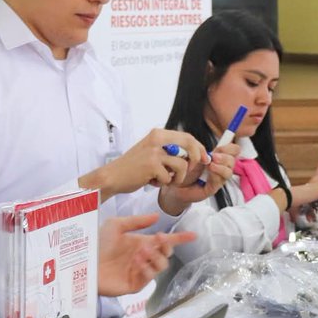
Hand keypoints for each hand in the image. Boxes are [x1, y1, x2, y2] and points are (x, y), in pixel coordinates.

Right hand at [82, 129, 208, 200]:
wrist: (112, 176)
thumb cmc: (133, 167)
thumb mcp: (151, 151)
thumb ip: (169, 150)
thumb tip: (195, 153)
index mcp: (158, 134)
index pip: (187, 136)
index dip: (199, 148)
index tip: (205, 158)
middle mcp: (157, 139)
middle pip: (190, 144)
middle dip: (197, 158)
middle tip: (195, 169)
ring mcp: (154, 152)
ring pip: (183, 165)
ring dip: (177, 177)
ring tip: (164, 179)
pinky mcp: (152, 165)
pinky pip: (170, 178)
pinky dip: (163, 183)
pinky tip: (151, 181)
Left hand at [98, 213, 195, 294]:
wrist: (84, 262)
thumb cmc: (98, 243)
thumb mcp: (116, 225)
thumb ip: (138, 221)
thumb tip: (157, 217)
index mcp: (142, 243)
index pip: (166, 241)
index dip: (180, 238)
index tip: (193, 235)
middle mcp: (144, 257)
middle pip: (167, 253)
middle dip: (166, 245)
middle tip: (157, 238)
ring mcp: (140, 271)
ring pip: (162, 266)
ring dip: (156, 257)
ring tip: (142, 252)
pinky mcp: (134, 284)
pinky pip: (149, 277)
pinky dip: (147, 268)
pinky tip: (137, 262)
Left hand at [158, 142, 238, 214]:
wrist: (175, 183)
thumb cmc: (184, 168)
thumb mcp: (192, 154)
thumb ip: (201, 150)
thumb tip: (210, 151)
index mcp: (218, 157)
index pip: (233, 150)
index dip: (230, 147)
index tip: (219, 147)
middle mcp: (221, 167)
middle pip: (233, 160)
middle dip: (226, 156)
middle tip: (214, 156)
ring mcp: (218, 178)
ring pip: (229, 171)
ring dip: (222, 165)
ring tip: (211, 164)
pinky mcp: (213, 188)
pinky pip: (220, 181)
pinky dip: (216, 174)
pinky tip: (210, 170)